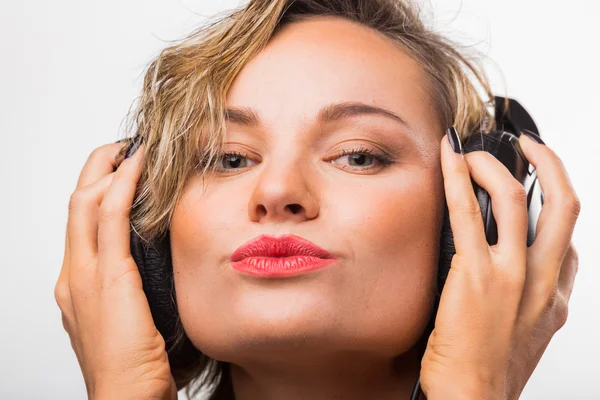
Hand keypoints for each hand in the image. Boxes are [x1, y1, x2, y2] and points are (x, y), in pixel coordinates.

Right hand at [54, 143, 176, 399]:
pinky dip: (123, 185)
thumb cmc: (132, 369)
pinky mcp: (108, 277)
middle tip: (120, 149)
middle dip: (95, 170)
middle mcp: (73, 275)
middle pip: (75, 204)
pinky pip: (110, 217)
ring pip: (86, 203)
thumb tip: (154, 267)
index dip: (96, 192)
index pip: (80, 225)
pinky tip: (139, 167)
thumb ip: (130, 290)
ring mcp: (84, 275)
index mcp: (76, 285)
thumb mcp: (128, 320)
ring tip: (132, 149)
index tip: (120, 173)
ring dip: (107, 169)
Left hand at [420, 133, 579, 399]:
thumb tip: (510, 274)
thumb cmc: (489, 373)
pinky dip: (457, 178)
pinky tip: (449, 159)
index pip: (569, 238)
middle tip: (528, 144)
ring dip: (493, 165)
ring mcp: (511, 275)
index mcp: (555, 297)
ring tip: (474, 152)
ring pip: (515, 198)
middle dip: (549, 163)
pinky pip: (466, 212)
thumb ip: (528, 302)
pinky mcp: (474, 276)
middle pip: (564, 204)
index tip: (540, 179)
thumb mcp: (524, 337)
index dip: (556, 200)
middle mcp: (542, 281)